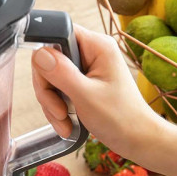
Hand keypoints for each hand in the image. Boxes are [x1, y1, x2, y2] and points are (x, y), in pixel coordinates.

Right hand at [31, 24, 164, 160]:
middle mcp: (91, 53)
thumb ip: (61, 73)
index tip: (49, 84)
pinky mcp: (83, 84)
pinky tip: (67, 123)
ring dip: (52, 104)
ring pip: (51, 79)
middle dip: (48, 91)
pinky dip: (58, 109)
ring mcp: (86, 69)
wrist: (137, 139)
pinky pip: (58, 91)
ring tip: (64, 122)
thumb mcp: (86, 96)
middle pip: (49, 61)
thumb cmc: (121, 118)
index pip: (57, 36)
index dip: (46, 59)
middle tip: (59, 112)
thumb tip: (39, 54)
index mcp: (97, 46)